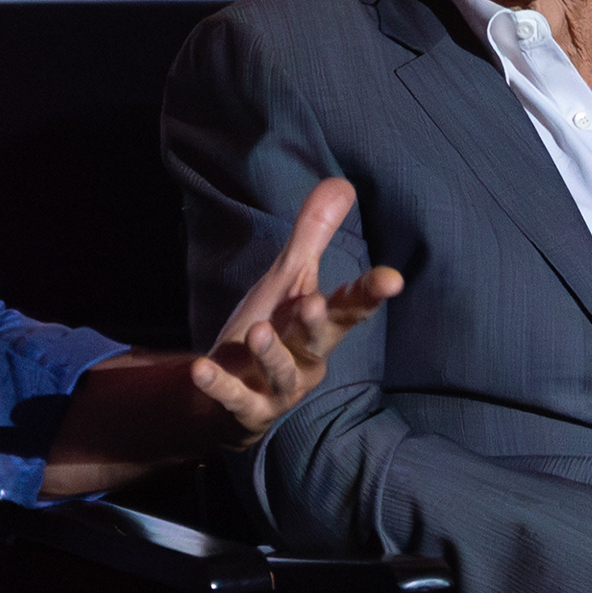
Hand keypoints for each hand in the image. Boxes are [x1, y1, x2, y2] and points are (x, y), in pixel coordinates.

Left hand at [191, 177, 403, 444]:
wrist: (232, 392)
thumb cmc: (271, 332)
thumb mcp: (288, 281)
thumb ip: (313, 235)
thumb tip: (343, 183)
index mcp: (321, 325)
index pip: (351, 306)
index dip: (370, 293)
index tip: (391, 279)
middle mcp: (307, 358)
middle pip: (318, 340)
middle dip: (317, 324)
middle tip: (315, 303)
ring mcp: (279, 388)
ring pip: (281, 373)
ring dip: (271, 355)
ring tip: (258, 333)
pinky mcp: (247, 409)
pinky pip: (235, 399)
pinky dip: (218, 387)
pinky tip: (200, 369)